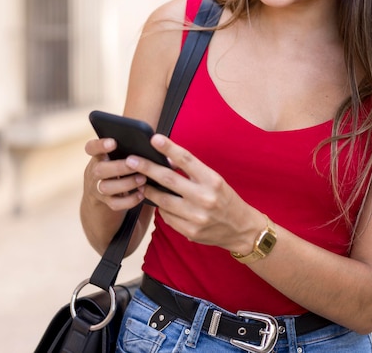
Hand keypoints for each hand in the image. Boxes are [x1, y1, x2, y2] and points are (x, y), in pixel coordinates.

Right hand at [84, 137, 146, 210]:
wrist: (101, 195)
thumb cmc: (116, 167)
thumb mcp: (115, 157)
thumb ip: (125, 149)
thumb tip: (150, 138)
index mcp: (97, 157)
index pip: (91, 148)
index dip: (100, 145)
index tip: (114, 142)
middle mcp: (94, 172)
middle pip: (99, 169)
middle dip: (119, 167)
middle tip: (135, 163)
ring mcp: (97, 189)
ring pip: (106, 187)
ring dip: (126, 183)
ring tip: (143, 179)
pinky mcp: (105, 202)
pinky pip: (115, 204)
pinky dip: (129, 200)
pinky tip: (142, 194)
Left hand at [124, 134, 262, 252]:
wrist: (241, 229)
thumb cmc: (225, 199)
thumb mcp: (214, 180)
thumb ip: (192, 171)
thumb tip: (167, 159)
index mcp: (212, 180)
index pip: (187, 160)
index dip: (169, 148)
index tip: (154, 139)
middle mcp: (205, 198)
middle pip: (169, 180)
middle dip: (147, 168)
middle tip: (131, 160)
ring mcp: (197, 217)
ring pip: (162, 201)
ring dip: (148, 190)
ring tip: (140, 181)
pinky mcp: (190, 232)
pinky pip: (167, 217)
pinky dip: (161, 208)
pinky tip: (160, 202)